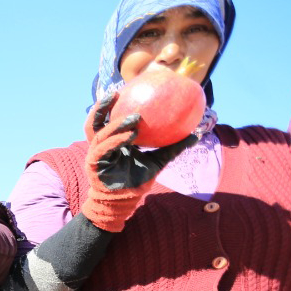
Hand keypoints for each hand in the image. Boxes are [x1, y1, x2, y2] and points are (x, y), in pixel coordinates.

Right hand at [80, 90, 197, 232]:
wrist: (124, 202)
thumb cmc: (138, 180)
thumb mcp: (158, 160)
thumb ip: (173, 146)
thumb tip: (195, 134)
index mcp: (111, 141)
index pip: (107, 119)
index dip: (111, 104)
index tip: (123, 89)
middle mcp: (101, 145)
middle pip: (95, 121)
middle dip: (102, 106)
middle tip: (116, 93)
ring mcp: (96, 154)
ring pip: (99, 133)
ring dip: (116, 124)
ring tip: (133, 116)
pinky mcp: (94, 164)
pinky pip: (104, 148)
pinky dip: (117, 140)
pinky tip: (130, 135)